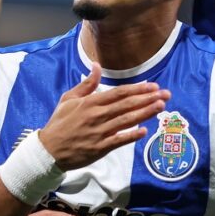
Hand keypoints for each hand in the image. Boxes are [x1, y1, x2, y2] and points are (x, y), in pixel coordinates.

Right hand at [39, 64, 169, 170]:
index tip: (152, 86)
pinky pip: (119, 140)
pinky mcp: (100, 148)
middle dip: (148, 98)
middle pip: (127, 105)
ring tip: (160, 107)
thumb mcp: (68, 99)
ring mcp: (100, 132)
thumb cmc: (59, 123)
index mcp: (90, 103)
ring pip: (127, 121)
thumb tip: (96, 65)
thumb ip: (86, 84)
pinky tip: (145, 130)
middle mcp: (97, 116)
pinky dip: (132, 135)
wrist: (48, 150)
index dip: (137, 89)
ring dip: (145, 113)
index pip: (119, 93)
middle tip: (165, 94)